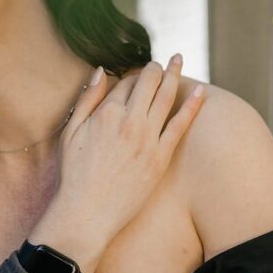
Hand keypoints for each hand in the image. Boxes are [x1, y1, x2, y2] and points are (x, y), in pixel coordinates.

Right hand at [28, 55, 204, 272]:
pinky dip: (192, 105)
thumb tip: (101, 71)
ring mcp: (148, 139)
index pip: (125, 82)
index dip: (132, 77)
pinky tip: (201, 90)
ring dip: (175, 74)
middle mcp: (130, 121)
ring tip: (179, 59)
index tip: (137, 76)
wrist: (87, 213)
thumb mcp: (71, 131)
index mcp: (106, 113)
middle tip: (164, 61)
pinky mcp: (161, 157)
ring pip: (166, 97)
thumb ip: (88, 99)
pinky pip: (180, 124)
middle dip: (157, 68)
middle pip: (149, 83)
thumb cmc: (75, 174)